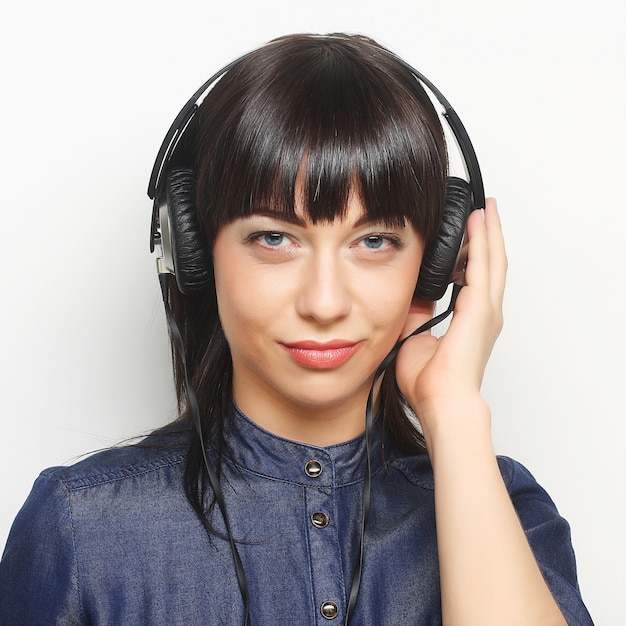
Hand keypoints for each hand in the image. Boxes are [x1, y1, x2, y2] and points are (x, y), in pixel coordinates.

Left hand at [395, 198, 506, 435]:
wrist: (441, 399)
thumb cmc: (430, 381)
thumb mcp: (415, 337)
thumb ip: (417, 313)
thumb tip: (411, 296)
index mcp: (471, 320)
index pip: (476, 277)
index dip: (475, 253)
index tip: (468, 234)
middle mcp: (485, 312)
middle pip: (491, 263)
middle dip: (488, 235)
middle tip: (486, 210)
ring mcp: (487, 309)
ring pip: (492, 259)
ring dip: (488, 232)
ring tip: (486, 209)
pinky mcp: (481, 307)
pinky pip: (482, 265)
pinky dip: (482, 240)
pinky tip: (479, 220)